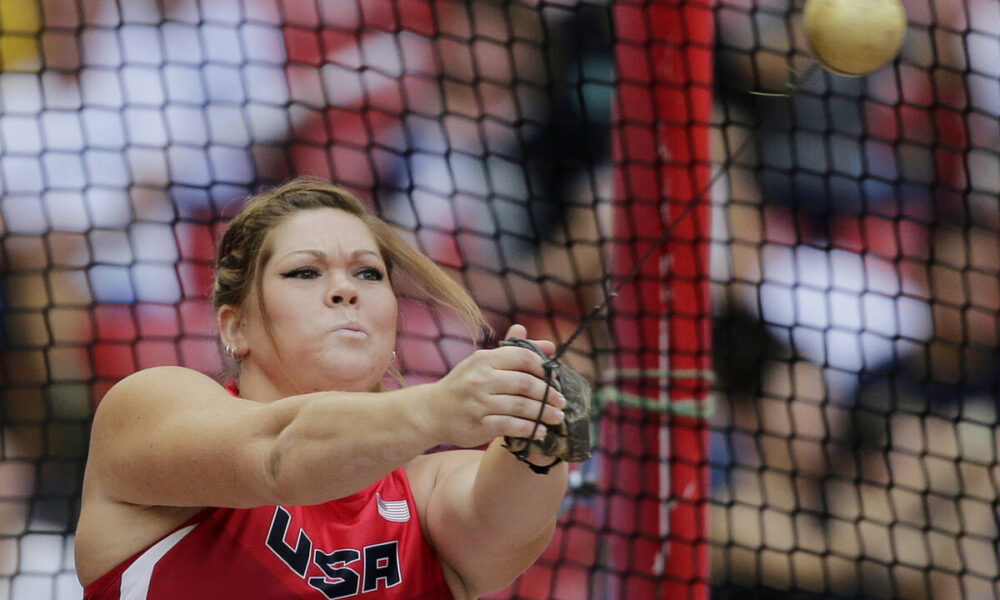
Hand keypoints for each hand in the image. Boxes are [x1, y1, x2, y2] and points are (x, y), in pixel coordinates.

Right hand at [427, 324, 566, 447]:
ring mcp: (479, 403)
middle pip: (526, 383)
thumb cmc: (464, 384)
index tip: (554, 378)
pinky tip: (540, 431)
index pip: (523, 357)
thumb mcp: (484, 363)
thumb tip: (550, 346)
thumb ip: (517, 352)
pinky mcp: (479, 425)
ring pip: (521, 406)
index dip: (544, 367)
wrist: (432, 411)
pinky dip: (530, 429)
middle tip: (561, 402)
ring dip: (544, 413)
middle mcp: (481, 379)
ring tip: (556, 418)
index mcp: (485, 359)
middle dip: (549, 394)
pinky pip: (511, 426)